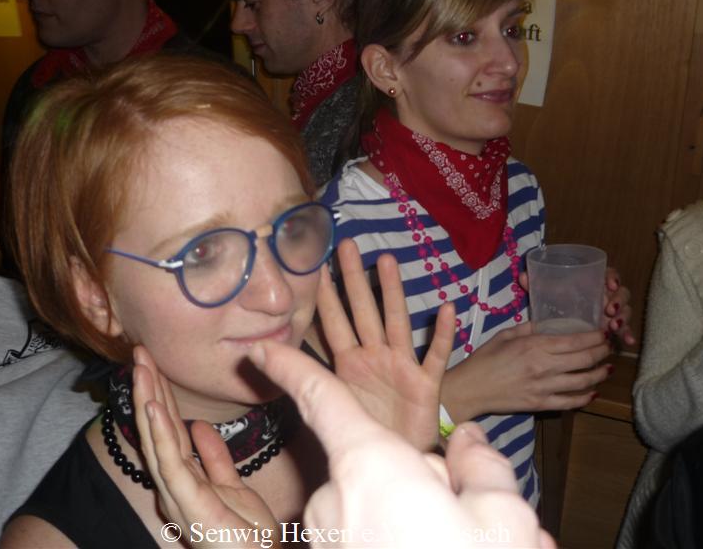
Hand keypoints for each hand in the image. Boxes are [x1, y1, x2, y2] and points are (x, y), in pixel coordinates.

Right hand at [132, 346, 277, 546]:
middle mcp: (175, 486)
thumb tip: (198, 426)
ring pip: (158, 440)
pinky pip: (172, 463)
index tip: (152, 362)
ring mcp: (179, 495)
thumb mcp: (232, 486)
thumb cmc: (248, 536)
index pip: (169, 429)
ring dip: (148, 401)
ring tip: (139, 368)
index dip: (160, 394)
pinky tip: (153, 408)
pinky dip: (160, 434)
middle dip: (148, 389)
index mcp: (185, 479)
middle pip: (158, 430)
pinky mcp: (190, 504)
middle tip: (139, 352)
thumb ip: (214, 457)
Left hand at [248, 338, 555, 547]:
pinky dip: (393, 538)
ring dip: (408, 516)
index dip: (290, 367)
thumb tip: (468, 440)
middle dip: (414, 477)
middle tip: (465, 515)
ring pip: (370, 508)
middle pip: (373, 465)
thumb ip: (481, 465)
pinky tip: (430, 547)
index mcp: (369, 468)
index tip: (263, 350)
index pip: (320, 400)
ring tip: (455, 540)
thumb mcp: (503, 513)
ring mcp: (325, 541)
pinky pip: (361, 537)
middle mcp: (333, 503)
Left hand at [316, 238, 455, 450]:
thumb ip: (296, 376)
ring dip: (392, 294)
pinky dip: (443, 335)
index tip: (316, 262)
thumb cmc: (363, 430)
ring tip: (387, 262)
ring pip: (396, 323)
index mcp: (347, 362)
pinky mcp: (426, 385)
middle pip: (363, 312)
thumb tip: (254, 350)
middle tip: (347, 245)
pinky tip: (447, 309)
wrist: (397, 457)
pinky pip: (436, 357)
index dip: (324, 294)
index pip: (333, 321)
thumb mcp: (326, 404)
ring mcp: (401, 368)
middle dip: (354, 280)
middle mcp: (373, 357)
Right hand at [442, 323, 611, 420]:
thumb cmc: (484, 359)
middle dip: (603, 352)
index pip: (575, 341)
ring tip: (608, 367)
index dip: (595, 337)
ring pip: (583, 381)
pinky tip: (593, 391)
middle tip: (610, 346)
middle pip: (584, 359)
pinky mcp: (541, 404)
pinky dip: (586, 396)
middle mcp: (544, 366)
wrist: (470, 389)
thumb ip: (528, 328)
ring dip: (600, 373)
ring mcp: (544, 387)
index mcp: (534, 346)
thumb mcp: (504, 335)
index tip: (603, 332)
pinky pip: (571, 401)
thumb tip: (547, 323)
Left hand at [519, 267, 633, 345]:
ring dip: (623, 318)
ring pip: (625, 311)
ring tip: (614, 327)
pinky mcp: (612, 327)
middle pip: (622, 293)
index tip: (609, 285)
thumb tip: (523, 277)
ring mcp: (612, 312)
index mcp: (593, 281)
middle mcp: (606, 295)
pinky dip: (627, 335)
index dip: (613, 277)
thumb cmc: (554, 300)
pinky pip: (624, 330)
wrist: (556, 318)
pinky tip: (627, 342)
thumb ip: (536, 283)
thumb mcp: (545, 291)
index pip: (609, 273)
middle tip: (609, 310)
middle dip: (619, 301)